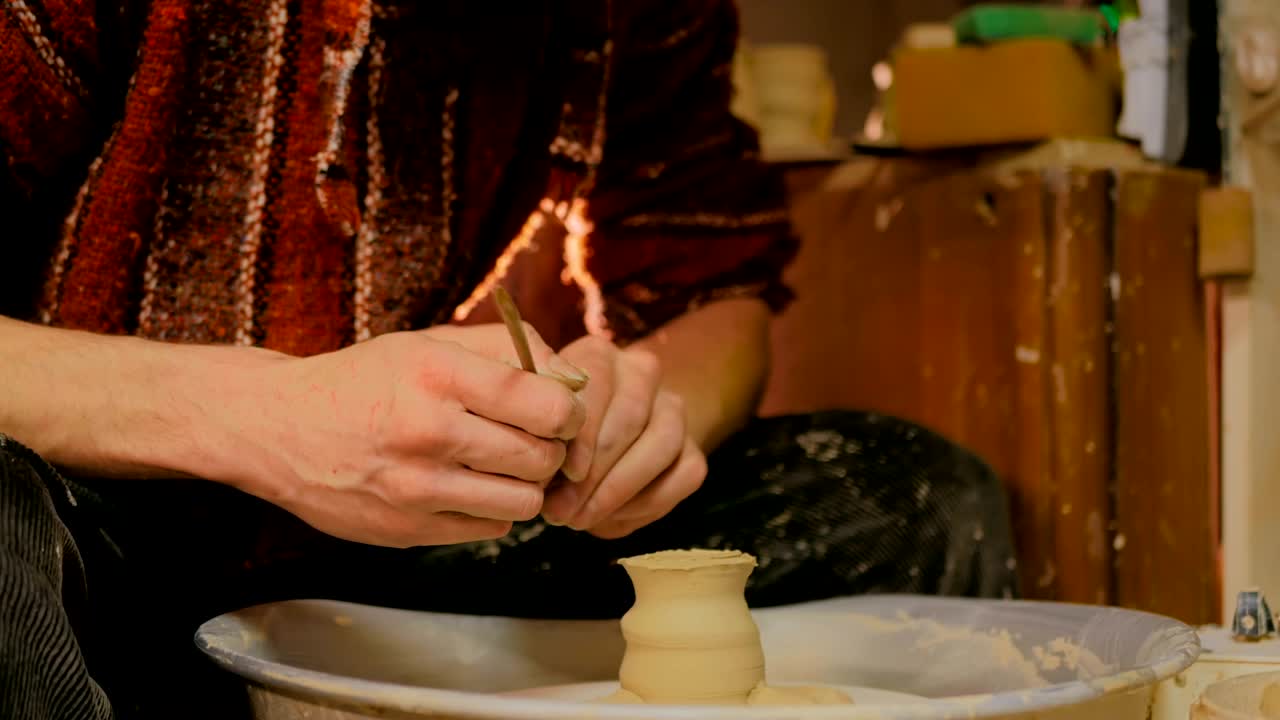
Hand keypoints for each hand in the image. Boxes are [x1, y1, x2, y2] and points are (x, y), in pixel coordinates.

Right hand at [225, 325, 587, 547]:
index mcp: (437, 373)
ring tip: (504, 465)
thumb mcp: (429, 344)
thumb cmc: (367, 379)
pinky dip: (494, 510)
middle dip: (551, 449)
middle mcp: (427, 431)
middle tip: (532, 439)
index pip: (545, 402)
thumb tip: (575, 384)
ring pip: (524, 502)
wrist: (279, 427)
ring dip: (527, 485)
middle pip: (542, 457)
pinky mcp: (407, 529)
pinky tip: (470, 486)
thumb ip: (509, 352)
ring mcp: (416, 487)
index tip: (559, 410)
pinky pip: (491, 528)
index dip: (568, 411)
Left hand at [539, 336, 706, 538]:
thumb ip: (540, 437)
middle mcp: (643, 373)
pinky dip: (643, 505)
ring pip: (660, 446)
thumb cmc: (556, 436)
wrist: (602, 442)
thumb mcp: (539, 427)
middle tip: (563, 510)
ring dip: (617, 490)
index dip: (584, 434)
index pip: (598, 383)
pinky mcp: (694, 452)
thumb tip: (541, 474)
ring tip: (581, 517)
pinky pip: (681, 477)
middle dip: (595, 472)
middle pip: (630, 418)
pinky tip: (610, 517)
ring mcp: (674, 411)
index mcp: (599, 355)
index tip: (565, 474)